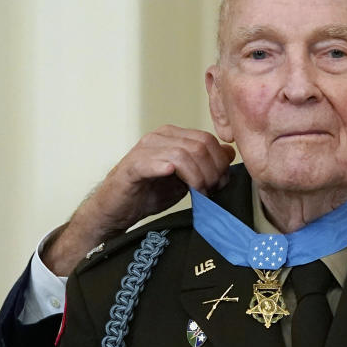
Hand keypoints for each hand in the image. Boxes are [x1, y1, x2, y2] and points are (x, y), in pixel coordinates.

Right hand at [43, 125, 235, 274]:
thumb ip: (205, 166)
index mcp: (174, 136)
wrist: (117, 210)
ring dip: (198, 177)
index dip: (220, 163)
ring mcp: (145, 148)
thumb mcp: (185, 179)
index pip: (208, 140)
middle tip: (210, 191)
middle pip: (200, 145)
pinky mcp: (133, 165)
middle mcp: (160, 136)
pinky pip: (158, 161)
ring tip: (199, 193)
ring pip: (185, 153)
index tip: (220, 184)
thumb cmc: (149, 193)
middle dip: (212, 171)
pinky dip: (172, 170)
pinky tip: (177, 180)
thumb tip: (229, 154)